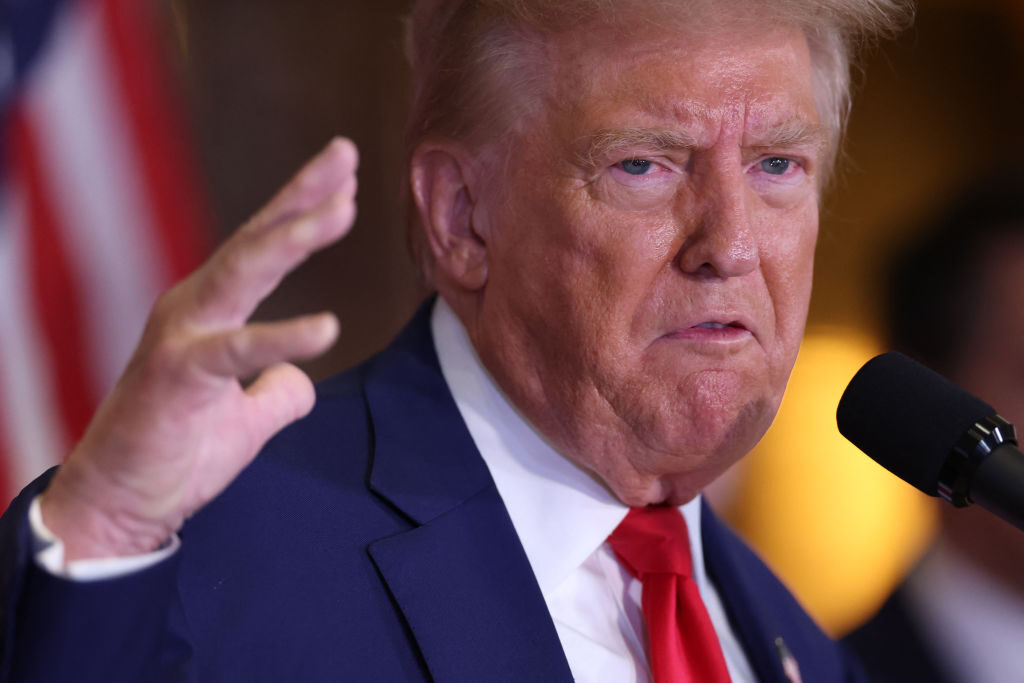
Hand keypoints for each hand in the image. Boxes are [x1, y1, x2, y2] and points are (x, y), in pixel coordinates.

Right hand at [39, 138, 358, 560]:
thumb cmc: (177, 453)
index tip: (345, 173)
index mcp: (211, 312)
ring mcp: (182, 336)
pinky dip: (284, 338)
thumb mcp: (247, 421)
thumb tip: (299, 383)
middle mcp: (195, 309)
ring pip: (243, 271)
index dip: (301, 207)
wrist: (121, 504)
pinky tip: (329, 329)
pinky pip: (237, 350)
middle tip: (346, 155)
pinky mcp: (178, 374)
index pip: (262, 247)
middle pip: (255, 239)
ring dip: (294, 236)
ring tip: (344, 208)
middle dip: (302, 196)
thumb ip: (277, 394)